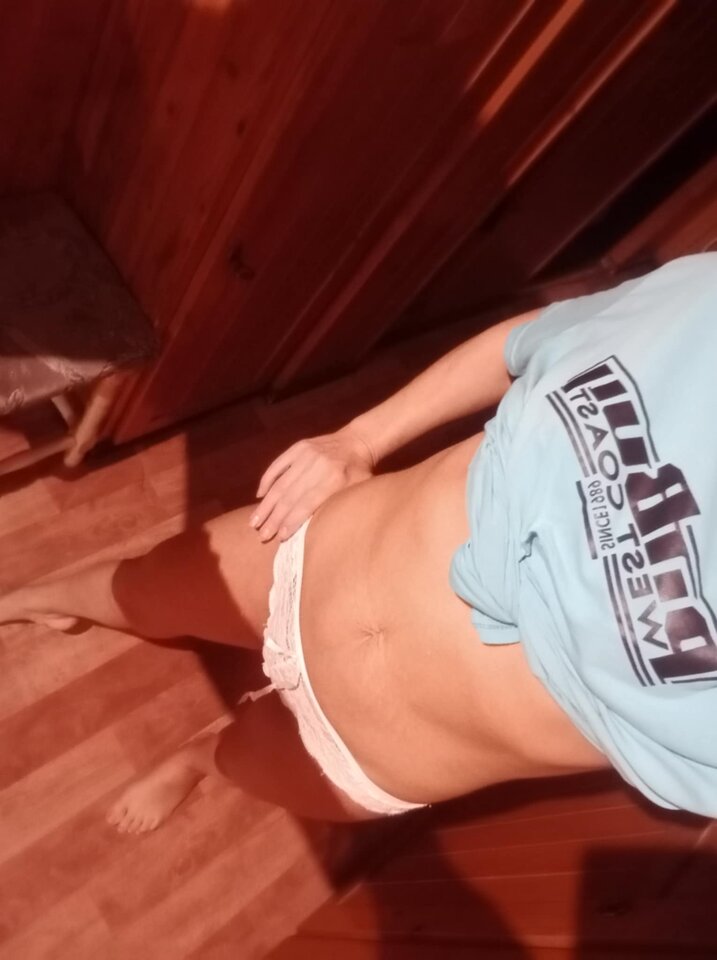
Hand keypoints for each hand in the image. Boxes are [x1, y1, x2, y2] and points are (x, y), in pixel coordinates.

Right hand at [250, 426, 374, 541]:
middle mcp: (317, 465)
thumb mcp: (359, 490)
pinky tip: (259, 497)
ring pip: (281, 483)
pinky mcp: (298, 447)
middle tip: (262, 535)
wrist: (358, 440)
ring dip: (266, 505)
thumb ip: (339, 505)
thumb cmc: (360, 472)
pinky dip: (267, 480)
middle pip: (290, 496)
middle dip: (274, 518)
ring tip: (254, 522)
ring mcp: (305, 454)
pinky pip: (277, 465)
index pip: (308, 504)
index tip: (280, 537)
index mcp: (335, 478)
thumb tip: (317, 530)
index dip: (292, 521)